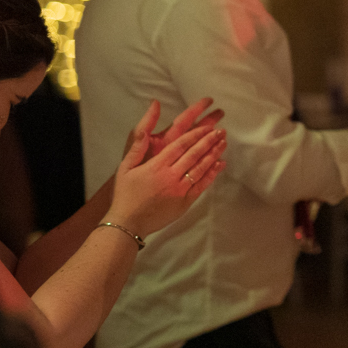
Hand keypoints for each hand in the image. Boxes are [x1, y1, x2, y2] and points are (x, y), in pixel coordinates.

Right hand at [106, 108, 226, 238]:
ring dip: (214, 154)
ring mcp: (180, 189)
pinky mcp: (185, 202)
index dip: (196, 134)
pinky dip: (212, 174)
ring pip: (201, 168)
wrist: (128, 223)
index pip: (181, 145)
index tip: (207, 127)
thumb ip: (138, 145)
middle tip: (222, 131)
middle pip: (194, 154)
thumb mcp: (125, 166)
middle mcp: (170, 175)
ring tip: (223, 143)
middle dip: (209, 141)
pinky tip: (220, 164)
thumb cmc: (125, 193)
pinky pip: (202, 185)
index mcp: (156, 165)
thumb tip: (148, 125)